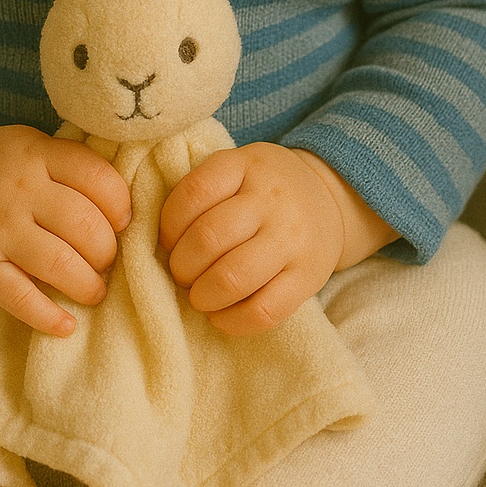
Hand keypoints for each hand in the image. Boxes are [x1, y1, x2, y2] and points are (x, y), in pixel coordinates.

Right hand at [0, 124, 130, 336]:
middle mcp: (20, 190)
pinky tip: (67, 326)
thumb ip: (73, 165)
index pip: (97, 178)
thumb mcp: (35, 146)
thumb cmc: (0, 165)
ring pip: (59, 264)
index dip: (121, 205)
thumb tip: (125, 208)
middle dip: (107, 252)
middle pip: (84, 226)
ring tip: (95, 290)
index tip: (123, 221)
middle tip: (107, 260)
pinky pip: (18, 298)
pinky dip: (47, 317)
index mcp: (39, 155)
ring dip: (88, 285)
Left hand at [158, 142, 343, 335]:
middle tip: (181, 273)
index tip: (168, 241)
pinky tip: (220, 315)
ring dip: (202, 295)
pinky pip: (263, 311)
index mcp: (246, 165)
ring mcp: (292, 239)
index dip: (169, 225)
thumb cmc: (263, 189)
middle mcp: (271, 199)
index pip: (194, 193)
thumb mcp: (237, 168)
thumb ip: (202, 191)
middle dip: (182, 265)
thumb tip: (157, 240)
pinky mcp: (307, 278)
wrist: (328, 199)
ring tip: (199, 295)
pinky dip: (231, 321)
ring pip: (232, 278)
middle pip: (209, 237)